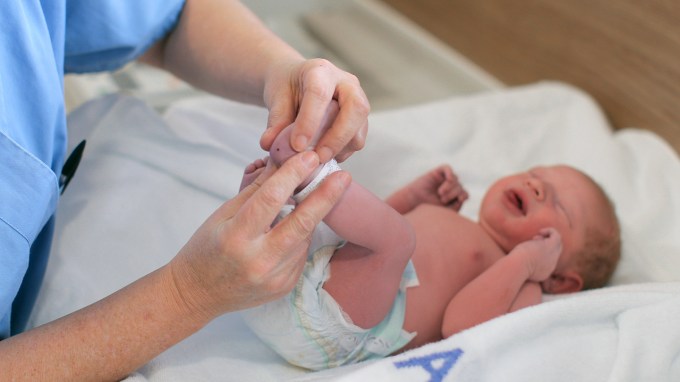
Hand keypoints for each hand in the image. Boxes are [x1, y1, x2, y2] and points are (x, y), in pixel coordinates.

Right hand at [168, 151, 350, 318]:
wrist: (198, 294)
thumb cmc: (206, 248)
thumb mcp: (223, 214)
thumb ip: (255, 190)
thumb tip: (282, 162)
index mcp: (237, 238)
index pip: (270, 200)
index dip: (292, 175)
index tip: (310, 157)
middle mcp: (258, 261)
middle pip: (301, 224)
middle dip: (326, 197)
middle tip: (343, 176)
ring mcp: (274, 278)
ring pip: (304, 238)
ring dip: (307, 218)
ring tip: (297, 208)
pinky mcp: (285, 287)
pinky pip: (301, 254)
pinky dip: (298, 239)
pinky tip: (285, 235)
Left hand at [259, 58, 369, 163]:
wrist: (298, 84)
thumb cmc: (287, 88)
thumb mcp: (276, 98)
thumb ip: (275, 120)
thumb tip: (268, 143)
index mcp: (320, 71)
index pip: (319, 93)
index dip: (309, 121)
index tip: (297, 145)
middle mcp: (346, 83)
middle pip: (355, 108)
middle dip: (337, 137)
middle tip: (317, 157)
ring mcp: (358, 100)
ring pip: (360, 127)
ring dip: (341, 148)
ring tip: (318, 158)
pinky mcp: (360, 119)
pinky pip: (358, 139)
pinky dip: (343, 152)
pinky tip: (325, 154)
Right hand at [407, 165, 468, 210]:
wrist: (414, 202)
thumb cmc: (428, 208)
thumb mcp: (444, 210)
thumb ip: (456, 206)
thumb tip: (462, 197)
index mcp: (453, 196)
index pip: (464, 193)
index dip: (463, 195)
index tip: (459, 199)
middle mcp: (450, 187)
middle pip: (460, 186)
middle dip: (453, 193)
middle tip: (443, 199)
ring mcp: (444, 179)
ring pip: (455, 179)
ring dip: (450, 187)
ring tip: (440, 193)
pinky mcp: (437, 172)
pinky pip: (447, 168)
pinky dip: (450, 173)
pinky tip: (448, 180)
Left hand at [511, 228, 561, 281]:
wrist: (518, 267)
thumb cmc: (513, 268)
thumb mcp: (517, 269)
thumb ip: (520, 265)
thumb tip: (520, 255)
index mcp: (543, 273)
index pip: (546, 262)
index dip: (539, 253)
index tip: (529, 251)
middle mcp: (550, 266)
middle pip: (554, 253)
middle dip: (545, 245)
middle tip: (533, 242)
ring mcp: (552, 257)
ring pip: (557, 244)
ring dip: (547, 238)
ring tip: (534, 238)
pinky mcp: (551, 247)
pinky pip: (557, 236)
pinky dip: (550, 231)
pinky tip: (540, 231)